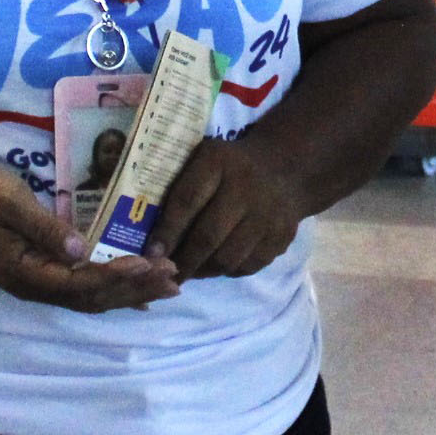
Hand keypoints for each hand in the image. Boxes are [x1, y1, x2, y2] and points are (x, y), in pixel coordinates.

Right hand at [0, 154, 181, 313]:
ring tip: (169, 287)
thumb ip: (45, 228)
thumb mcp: (11, 203)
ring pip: (90, 297)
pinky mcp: (41, 272)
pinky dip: (113, 292)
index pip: (78, 282)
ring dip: (130, 293)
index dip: (115, 276)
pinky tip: (139, 295)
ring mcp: (36, 282)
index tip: (148, 264)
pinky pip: (82, 290)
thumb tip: (81, 250)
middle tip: (175, 278)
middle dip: (134, 289)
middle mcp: (32, 285)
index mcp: (24, 272)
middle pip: (91, 297)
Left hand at [150, 133, 305, 280]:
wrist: (285, 168)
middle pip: (207, 236)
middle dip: (183, 261)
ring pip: (227, 258)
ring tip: (190, 270)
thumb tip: (151, 234)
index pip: (187, 200)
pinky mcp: (281, 237)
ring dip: (203, 270)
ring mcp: (268, 215)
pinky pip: (247, 266)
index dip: (167, 232)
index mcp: (218, 162)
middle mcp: (246, 188)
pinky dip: (227, 271)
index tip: (150, 254)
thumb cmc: (229, 166)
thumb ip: (178, 185)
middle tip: (166, 274)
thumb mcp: (203, 160)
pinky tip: (216, 264)